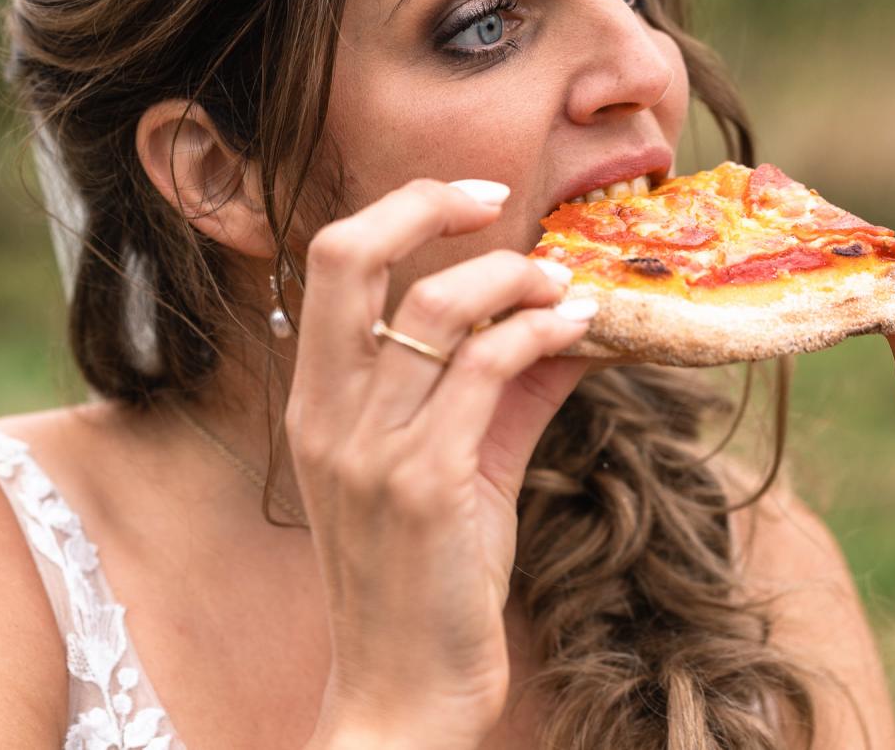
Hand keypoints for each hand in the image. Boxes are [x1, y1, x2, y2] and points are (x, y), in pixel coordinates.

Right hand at [286, 179, 592, 749]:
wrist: (403, 693)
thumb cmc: (423, 579)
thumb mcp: (450, 469)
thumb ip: (496, 388)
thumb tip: (566, 317)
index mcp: (314, 403)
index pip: (330, 263)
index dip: (399, 211)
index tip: (470, 201)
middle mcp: (327, 415)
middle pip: (346, 256)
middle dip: (425, 204)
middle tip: (499, 201)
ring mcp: (369, 448)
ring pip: (435, 308)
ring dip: (514, 279)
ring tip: (565, 287)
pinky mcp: (426, 485)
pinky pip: (485, 371)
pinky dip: (540, 334)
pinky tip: (580, 330)